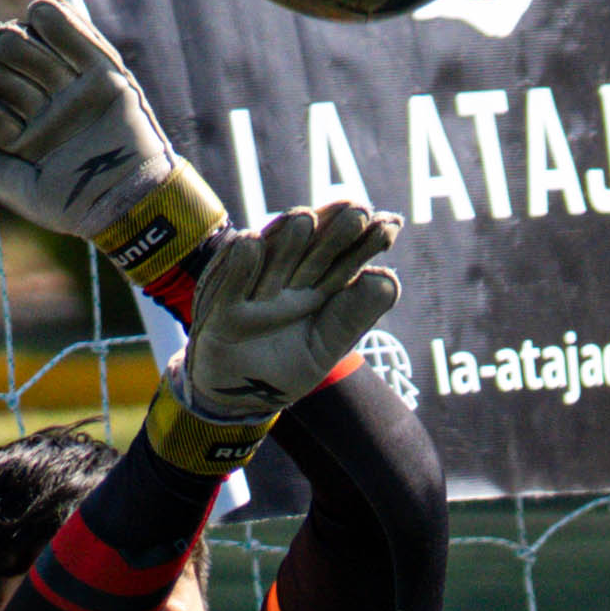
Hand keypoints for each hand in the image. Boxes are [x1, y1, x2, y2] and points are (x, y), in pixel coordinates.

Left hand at [0, 0, 225, 293]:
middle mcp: (37, 103)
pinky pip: (67, 26)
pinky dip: (51, 18)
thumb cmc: (74, 201)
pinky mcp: (101, 68)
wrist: (125, 195)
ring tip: (41, 82)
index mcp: (17, 131)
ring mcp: (66, 83)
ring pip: (18, 39)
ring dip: (17, 49)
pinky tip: (41, 16)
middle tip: (11, 95)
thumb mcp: (20, 190)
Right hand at [141, 201, 400, 474]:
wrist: (240, 398)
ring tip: (305, 219)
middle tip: (358, 212)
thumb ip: (356, 315)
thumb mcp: (328, 346)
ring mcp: (253, 288)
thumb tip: (387, 278)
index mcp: (318, 284)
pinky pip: (228, 284)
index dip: (366, 242)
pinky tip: (250, 243)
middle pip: (313, 248)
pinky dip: (237, 265)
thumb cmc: (287, 367)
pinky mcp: (219, 308)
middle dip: (334, 231)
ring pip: (271, 256)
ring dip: (288, 239)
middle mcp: (287, 277)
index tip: (390, 226)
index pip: (345, 258)